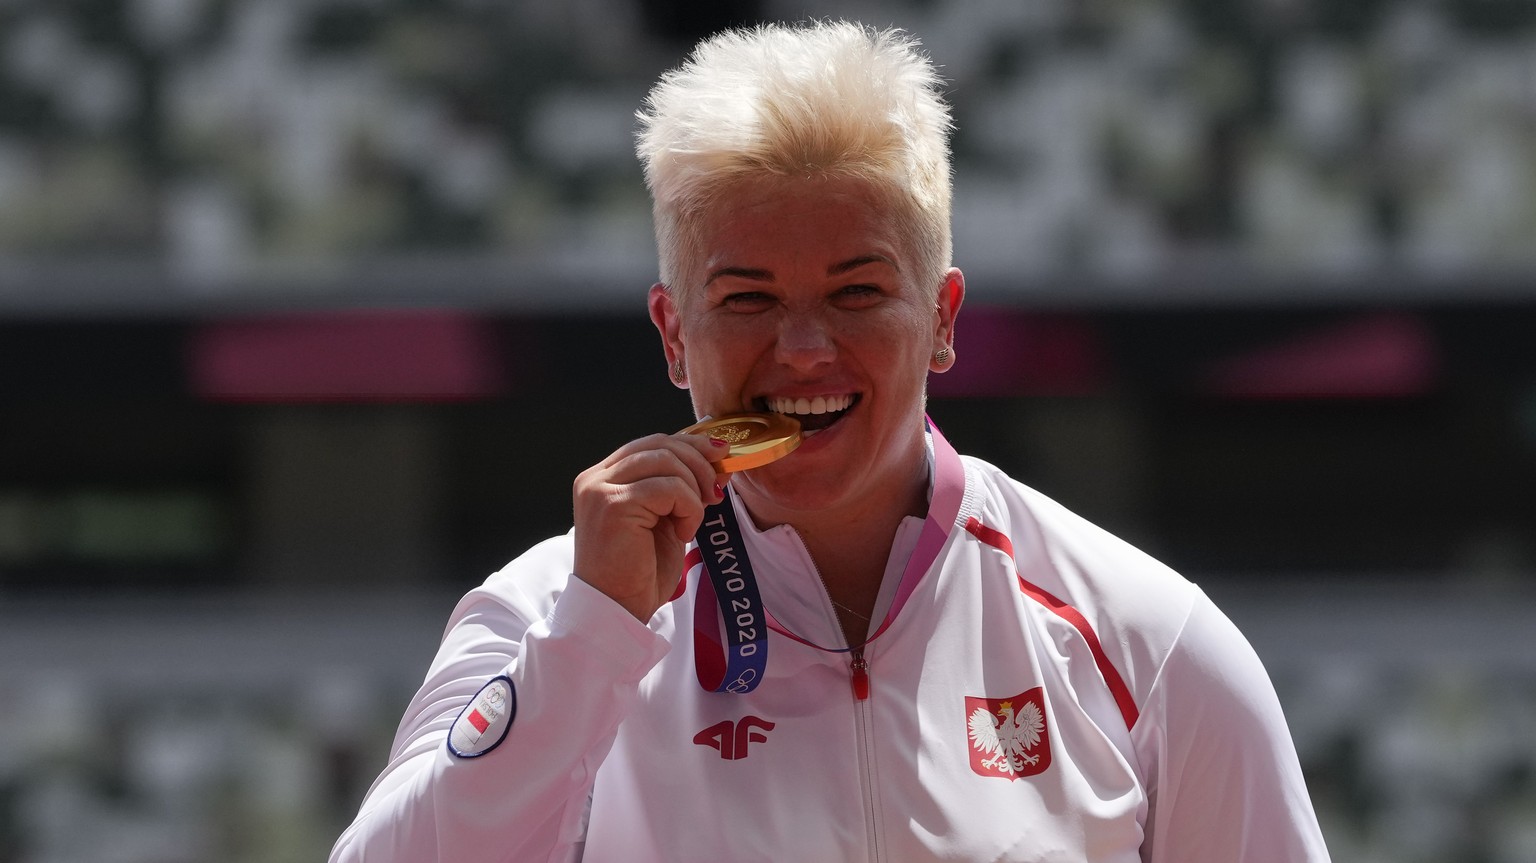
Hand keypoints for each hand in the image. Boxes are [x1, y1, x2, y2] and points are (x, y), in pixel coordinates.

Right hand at [573, 432, 727, 621]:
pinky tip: (682, 533)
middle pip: (659, 445)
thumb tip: (716, 458)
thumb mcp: (663, 519)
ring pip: (666, 461)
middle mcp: (595, 478)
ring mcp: (600, 490)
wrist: (617, 612)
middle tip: (716, 493)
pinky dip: (688, 508)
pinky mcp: (613, 504)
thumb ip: (677, 488)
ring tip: (693, 521)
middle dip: (698, 463)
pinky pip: (669, 488)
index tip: (720, 457)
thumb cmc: (639, 573)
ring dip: (693, 490)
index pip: (651, 443)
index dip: (689, 445)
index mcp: (603, 478)